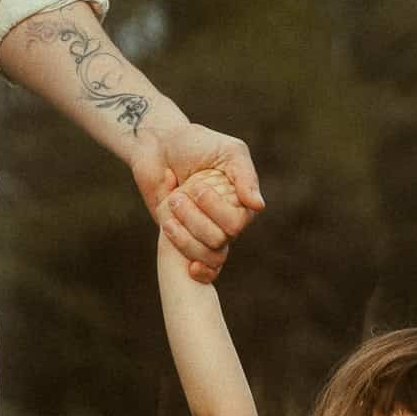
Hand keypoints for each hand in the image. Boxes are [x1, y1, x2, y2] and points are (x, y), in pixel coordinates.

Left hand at [133, 124, 263, 283]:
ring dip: (184, 234)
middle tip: (178, 195)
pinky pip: (200, 267)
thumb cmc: (194, 143)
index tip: (196, 184)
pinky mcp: (187, 241)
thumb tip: (259, 206)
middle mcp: (228, 221)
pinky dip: (199, 271)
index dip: (215, 209)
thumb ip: (244, 175)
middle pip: (220, 239)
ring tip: (171, 206)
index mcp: (242, 202)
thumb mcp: (226, 150)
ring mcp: (207, 233)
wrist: (158, 147)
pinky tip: (190, 267)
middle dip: (195, 218)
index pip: (238, 223)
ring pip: (208, 254)